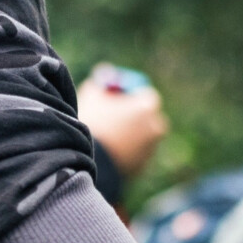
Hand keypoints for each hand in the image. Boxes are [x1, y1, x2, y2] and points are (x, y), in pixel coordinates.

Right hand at [77, 65, 168, 180]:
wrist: (87, 162)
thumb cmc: (92, 124)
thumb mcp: (92, 94)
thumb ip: (102, 82)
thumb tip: (105, 75)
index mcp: (148, 107)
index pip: (144, 94)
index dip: (128, 94)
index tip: (115, 97)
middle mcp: (155, 128)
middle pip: (146, 116)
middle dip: (132, 114)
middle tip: (113, 115)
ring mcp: (150, 149)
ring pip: (140, 136)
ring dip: (130, 133)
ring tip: (108, 135)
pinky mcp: (142, 167)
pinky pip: (135, 153)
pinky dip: (126, 150)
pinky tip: (108, 150)